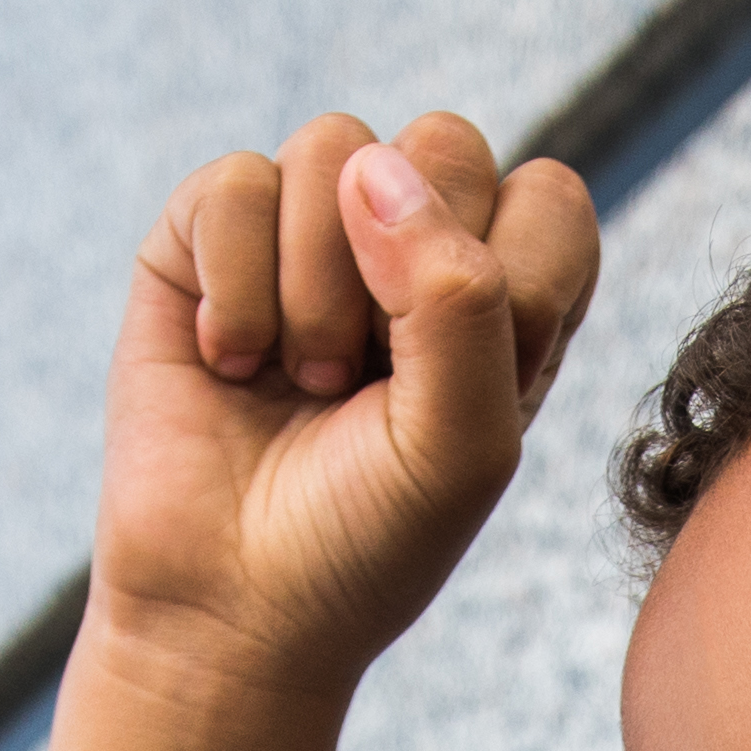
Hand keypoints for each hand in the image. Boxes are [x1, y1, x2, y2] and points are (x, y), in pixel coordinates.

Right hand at [89, 108, 604, 724]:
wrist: (228, 608)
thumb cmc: (366, 540)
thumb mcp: (461, 444)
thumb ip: (460, 300)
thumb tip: (373, 167)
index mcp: (502, 297)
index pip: (547, 197)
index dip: (509, 278)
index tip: (458, 388)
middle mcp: (410, 247)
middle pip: (444, 142)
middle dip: (405, 269)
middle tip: (365, 380)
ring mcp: (306, 232)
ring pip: (336, 148)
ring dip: (314, 285)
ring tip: (300, 380)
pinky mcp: (204, 238)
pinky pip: (234, 182)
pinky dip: (233, 282)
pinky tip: (229, 360)